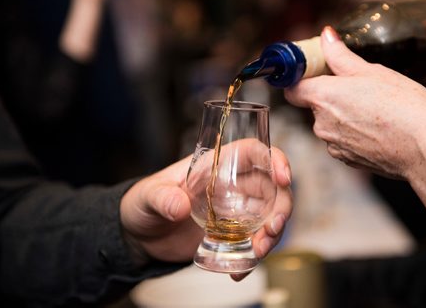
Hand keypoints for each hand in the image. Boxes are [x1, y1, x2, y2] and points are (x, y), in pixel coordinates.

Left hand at [120, 146, 292, 278]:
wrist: (142, 236)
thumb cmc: (145, 203)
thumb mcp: (149, 196)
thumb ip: (162, 198)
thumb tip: (179, 206)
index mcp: (218, 165)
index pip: (255, 153)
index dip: (275, 159)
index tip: (283, 178)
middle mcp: (233, 186)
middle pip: (272, 188)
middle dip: (281, 208)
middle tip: (271, 230)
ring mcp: (236, 211)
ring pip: (269, 217)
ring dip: (271, 235)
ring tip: (258, 251)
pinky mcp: (232, 235)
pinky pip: (252, 244)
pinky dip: (251, 259)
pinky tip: (237, 272)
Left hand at [284, 26, 425, 179]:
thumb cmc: (404, 107)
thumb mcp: (372, 71)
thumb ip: (341, 55)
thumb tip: (325, 36)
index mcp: (323, 97)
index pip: (292, 88)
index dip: (301, 79)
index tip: (315, 72)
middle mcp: (321, 125)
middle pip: (314, 105)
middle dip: (331, 95)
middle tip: (359, 87)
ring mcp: (333, 146)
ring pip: (330, 124)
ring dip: (344, 115)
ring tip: (375, 109)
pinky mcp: (347, 160)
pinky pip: (343, 141)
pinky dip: (354, 134)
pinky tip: (378, 128)